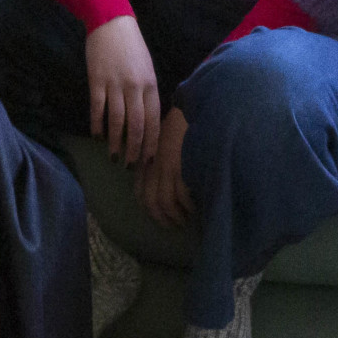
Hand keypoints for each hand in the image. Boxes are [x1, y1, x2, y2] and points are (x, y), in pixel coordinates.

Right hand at [85, 16, 161, 164]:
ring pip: (117, 121)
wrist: (111, 21)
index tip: (148, 160)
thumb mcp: (147, 68)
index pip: (153, 121)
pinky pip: (98, 108)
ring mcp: (115, 84)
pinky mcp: (96, 80)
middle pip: (137, 125)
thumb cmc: (131, 46)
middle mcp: (135, 87)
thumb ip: (147, 92)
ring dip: (116, 142)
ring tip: (114, 157)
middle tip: (130, 166)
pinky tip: (97, 136)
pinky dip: (97, 124)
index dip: (150, 143)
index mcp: (150, 84)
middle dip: (134, 149)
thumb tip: (146, 119)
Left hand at [135, 108, 192, 227]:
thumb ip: (159, 164)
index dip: (150, 210)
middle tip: (175, 226)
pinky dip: (188, 205)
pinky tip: (196, 207)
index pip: (141, 194)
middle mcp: (152, 167)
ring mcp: (166, 167)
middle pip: (152, 202)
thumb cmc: (178, 128)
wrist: (188, 111)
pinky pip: (182, 195)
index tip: (161, 218)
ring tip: (187, 219)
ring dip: (176, 215)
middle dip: (163, 218)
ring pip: (166, 202)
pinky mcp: (180, 166)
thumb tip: (164, 187)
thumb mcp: (162, 146)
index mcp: (146, 162)